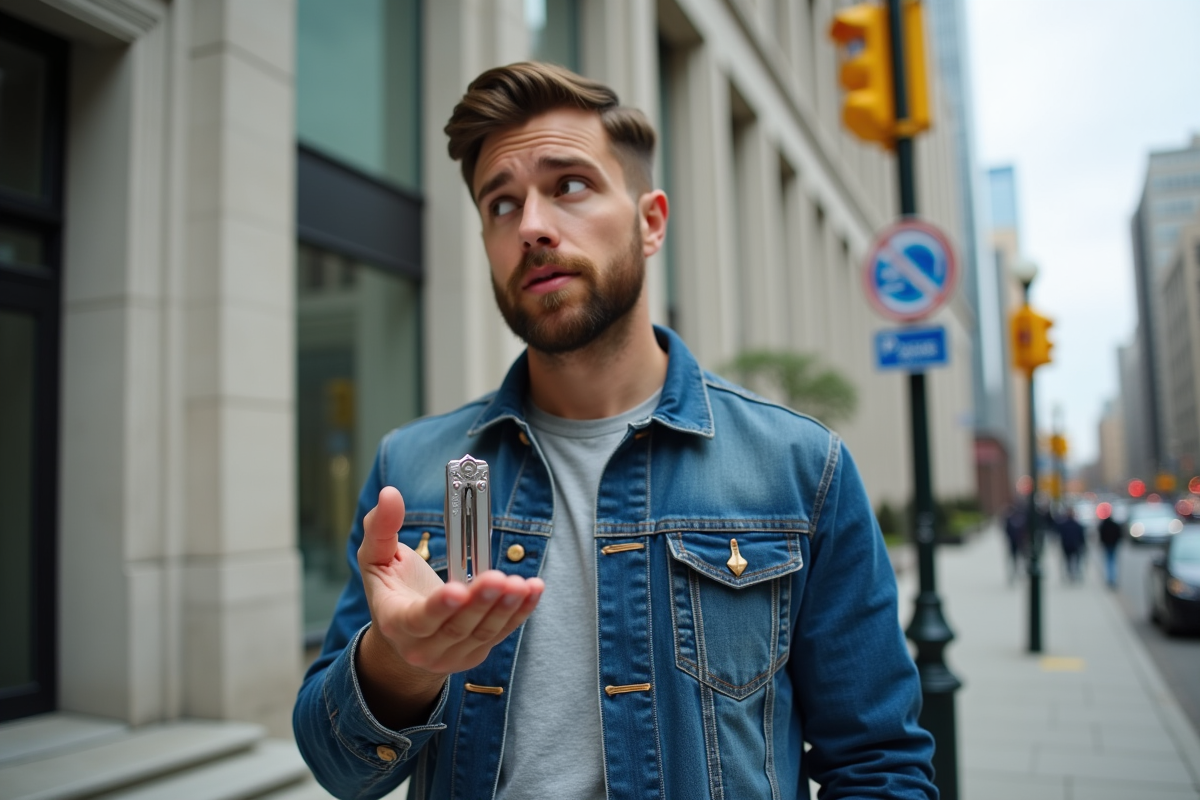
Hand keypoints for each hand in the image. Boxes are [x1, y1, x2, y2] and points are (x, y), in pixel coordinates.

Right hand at [355, 486, 543, 725]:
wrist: (404, 636)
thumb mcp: (375, 559)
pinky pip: (501, 632)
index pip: (418, 619)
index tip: (457, 590)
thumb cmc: (391, 591)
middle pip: (457, 627)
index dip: (438, 607)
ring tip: (521, 584)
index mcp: (396, 623)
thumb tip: (390, 494)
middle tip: (498, 578)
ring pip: (482, 632)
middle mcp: (423, 646)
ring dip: (504, 608)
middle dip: (480, 602)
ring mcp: (452, 654)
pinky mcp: (476, 652)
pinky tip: (532, 590)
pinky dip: (520, 612)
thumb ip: (381, 528)